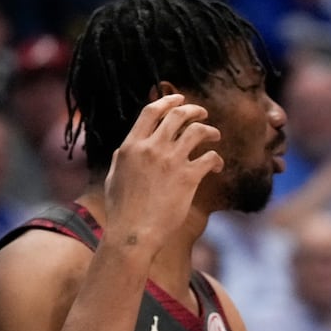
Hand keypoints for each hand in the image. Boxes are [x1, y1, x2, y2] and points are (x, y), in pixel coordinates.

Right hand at [103, 93, 222, 247]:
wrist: (134, 232)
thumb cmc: (122, 209)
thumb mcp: (114, 175)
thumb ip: (123, 156)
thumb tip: (128, 145)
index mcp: (131, 145)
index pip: (151, 111)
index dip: (168, 101)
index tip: (179, 98)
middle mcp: (151, 148)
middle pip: (177, 115)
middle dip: (193, 110)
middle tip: (202, 114)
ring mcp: (171, 161)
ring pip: (197, 132)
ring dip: (210, 131)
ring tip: (215, 136)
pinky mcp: (188, 178)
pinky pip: (210, 158)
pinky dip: (216, 159)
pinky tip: (217, 166)